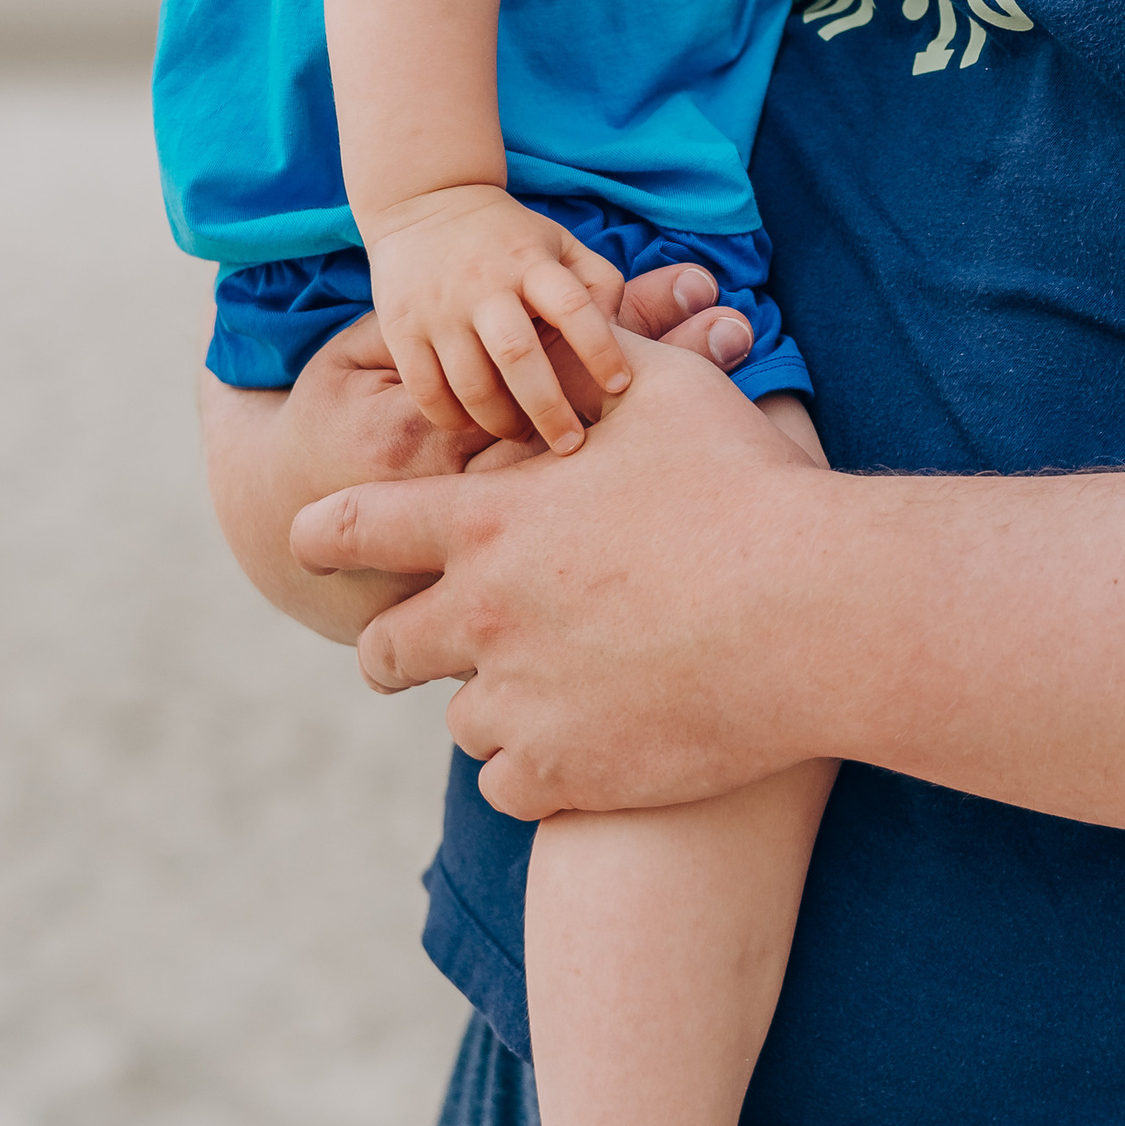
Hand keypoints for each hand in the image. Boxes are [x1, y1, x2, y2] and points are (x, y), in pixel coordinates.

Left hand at [291, 327, 835, 815]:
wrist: (812, 612)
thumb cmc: (745, 487)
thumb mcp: (668, 392)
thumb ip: (598, 365)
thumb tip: (574, 335)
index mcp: (487, 523)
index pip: (351, 528)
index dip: (322, 536)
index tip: (313, 545)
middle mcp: (482, 616)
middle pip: (384, 650)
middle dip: (401, 647)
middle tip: (441, 644)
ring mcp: (519, 703)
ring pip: (461, 722)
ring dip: (498, 705)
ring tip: (566, 685)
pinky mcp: (564, 775)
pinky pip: (510, 790)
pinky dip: (542, 771)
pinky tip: (591, 743)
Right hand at [361, 184, 632, 453]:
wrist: (424, 201)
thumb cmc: (508, 237)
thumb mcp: (559, 241)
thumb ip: (597, 281)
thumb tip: (620, 334)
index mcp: (530, 262)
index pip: (573, 307)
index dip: (601, 349)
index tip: (619, 386)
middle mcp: (483, 285)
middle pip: (517, 357)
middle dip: (548, 408)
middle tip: (571, 443)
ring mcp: (438, 308)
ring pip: (470, 383)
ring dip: (501, 421)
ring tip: (522, 434)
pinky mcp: (401, 328)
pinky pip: (426, 390)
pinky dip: (451, 418)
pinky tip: (473, 424)